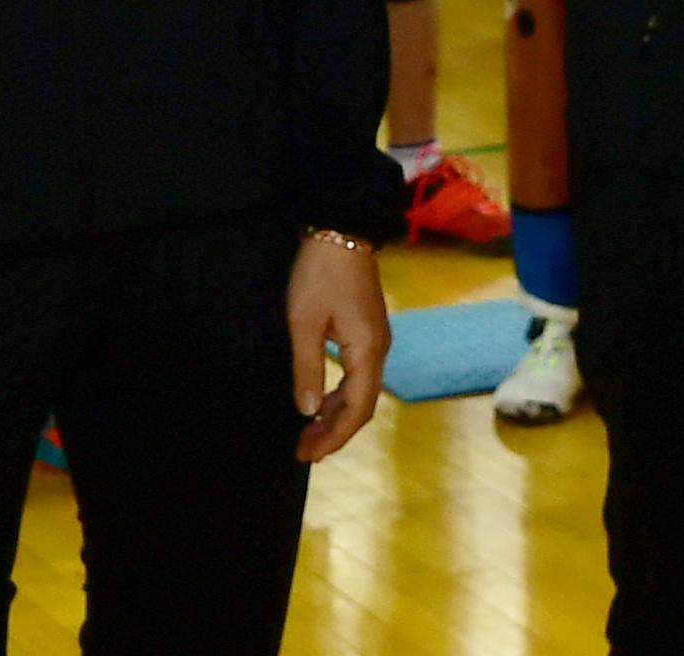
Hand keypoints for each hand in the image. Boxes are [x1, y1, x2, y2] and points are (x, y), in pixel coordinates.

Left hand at [287, 231, 387, 461]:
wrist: (342, 228)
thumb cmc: (320, 274)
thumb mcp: (304, 321)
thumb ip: (308, 368)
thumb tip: (307, 410)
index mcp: (367, 352)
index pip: (356, 410)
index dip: (333, 436)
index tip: (308, 454)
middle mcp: (379, 350)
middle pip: (362, 405)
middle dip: (335, 431)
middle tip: (304, 450)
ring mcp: (376, 339)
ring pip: (361, 390)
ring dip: (337, 413)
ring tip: (309, 431)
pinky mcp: (368, 329)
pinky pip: (359, 374)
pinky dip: (341, 393)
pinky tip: (321, 398)